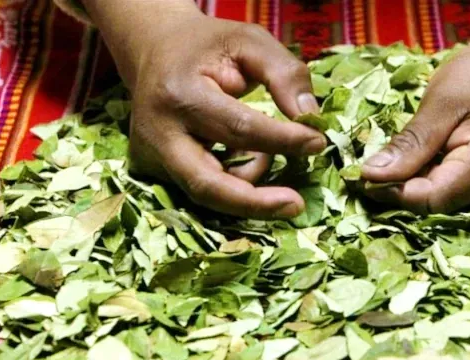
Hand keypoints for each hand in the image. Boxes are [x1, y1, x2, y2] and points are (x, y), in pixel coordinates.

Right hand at [85, 0, 325, 217]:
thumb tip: (310, 118)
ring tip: (266, 156)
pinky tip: (245, 156)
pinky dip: (236, 181)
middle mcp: (158, 134)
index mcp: (180, 94)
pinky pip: (205, 189)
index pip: (238, 129)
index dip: (282, 140)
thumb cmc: (208, 47)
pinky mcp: (156, 173)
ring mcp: (152, 158)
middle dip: (255, 203)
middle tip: (296, 206)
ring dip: (250, 186)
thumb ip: (284, 73)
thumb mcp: (249, 42)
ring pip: (208, 195)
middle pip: (208, 185)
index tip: (317, 142)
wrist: (155, 51)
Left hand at [361, 0, 469, 213]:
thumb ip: (410, 145)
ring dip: (422, 185)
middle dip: (407, 190)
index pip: (432, 200)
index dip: (395, 194)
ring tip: (406, 157)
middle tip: (378, 167)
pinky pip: (466, 193)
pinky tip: (431, 158)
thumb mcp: (440, 102)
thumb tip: (370, 177)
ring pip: (453, 202)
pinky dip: (441, 180)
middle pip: (443, 205)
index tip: (366, 178)